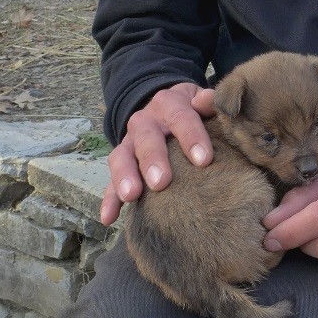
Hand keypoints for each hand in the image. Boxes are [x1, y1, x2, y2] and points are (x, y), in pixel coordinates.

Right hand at [99, 83, 215, 225]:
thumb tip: (209, 99)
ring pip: (122, 156)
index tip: (204, 160)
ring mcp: (130, 141)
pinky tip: (109, 217)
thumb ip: (209, 102)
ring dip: (124, 176)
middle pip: (147, 138)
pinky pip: (110, 180)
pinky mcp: (121, 162)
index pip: (181, 117)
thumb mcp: (202, 100)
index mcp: (169, 103)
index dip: (192, 136)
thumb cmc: (194, 111)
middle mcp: (145, 120)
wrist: (168, 108)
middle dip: (153, 159)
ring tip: (131, 196)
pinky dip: (109, 199)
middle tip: (162, 182)